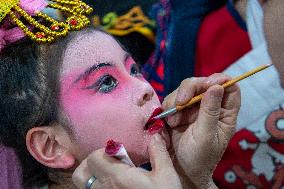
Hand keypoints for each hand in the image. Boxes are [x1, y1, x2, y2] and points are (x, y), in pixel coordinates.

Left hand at [72, 134, 181, 188]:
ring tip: (110, 175)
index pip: (94, 157)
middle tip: (109, 162)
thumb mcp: (166, 176)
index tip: (119, 152)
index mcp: (116, 178)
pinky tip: (114, 186)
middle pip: (80, 174)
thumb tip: (154, 134)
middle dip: (91, 164)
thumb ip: (158, 153)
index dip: (104, 151)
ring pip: (83, 186)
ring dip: (92, 176)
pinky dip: (98, 186)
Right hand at [163, 73, 240, 188]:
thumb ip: (210, 111)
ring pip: (184, 89)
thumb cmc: (199, 159)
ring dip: (176, 102)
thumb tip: (217, 86)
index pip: (229, 87)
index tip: (207, 84)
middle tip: (180, 103)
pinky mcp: (178, 111)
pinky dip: (168, 108)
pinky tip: (169, 123)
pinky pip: (171, 99)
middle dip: (189, 89)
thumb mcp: (206, 136)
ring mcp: (192, 108)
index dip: (219, 80)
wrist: (179, 171)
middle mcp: (209, 107)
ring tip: (174, 123)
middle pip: (202, 83)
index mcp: (224, 114)